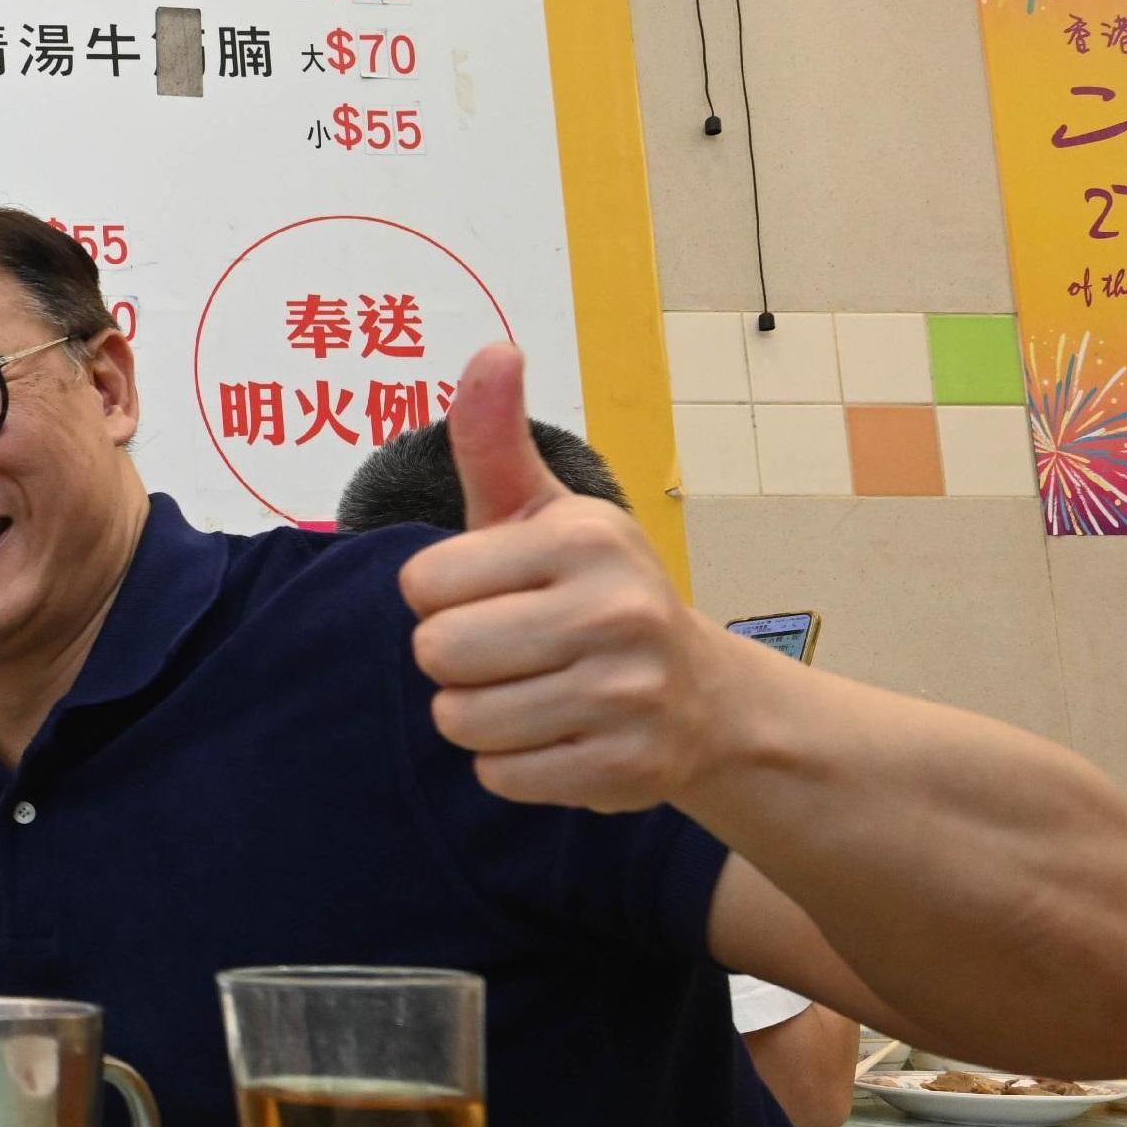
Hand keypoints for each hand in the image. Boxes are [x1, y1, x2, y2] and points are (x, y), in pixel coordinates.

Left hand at [398, 341, 741, 813]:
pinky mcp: (625, 768)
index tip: (489, 594)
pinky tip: (556, 735)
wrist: (704, 697)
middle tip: (506, 650)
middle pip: (436, 654)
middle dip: (452, 660)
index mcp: (583, 539)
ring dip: (478, 715)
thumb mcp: (544, 512)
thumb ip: (494, 440)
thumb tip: (493, 349)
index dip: (439, 596)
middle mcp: (615, 612)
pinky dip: (511, 765)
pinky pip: (499, 776)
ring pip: (460, 722)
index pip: (422, 585)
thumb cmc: (594, 592)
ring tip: (530, 692)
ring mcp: (627, 695)